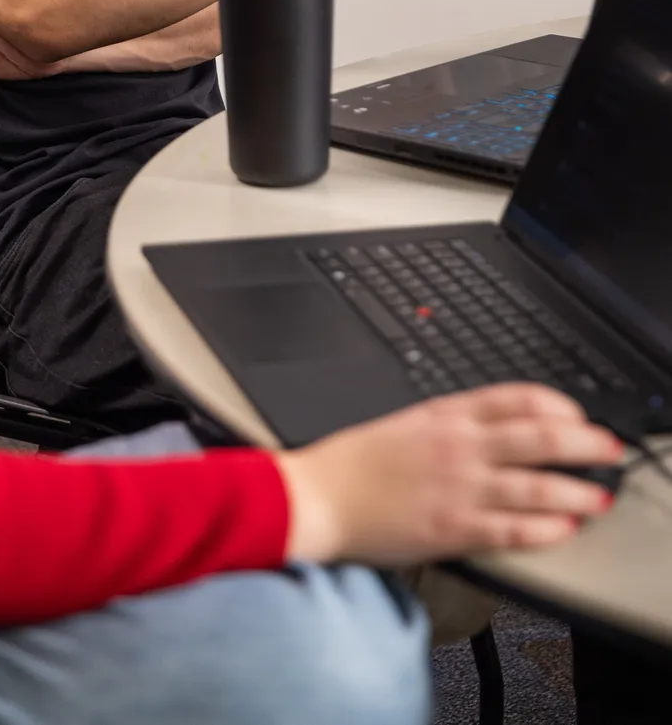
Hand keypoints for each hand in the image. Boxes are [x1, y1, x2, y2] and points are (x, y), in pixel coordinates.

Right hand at [275, 385, 622, 565]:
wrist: (320, 495)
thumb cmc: (355, 462)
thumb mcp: (408, 423)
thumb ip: (452, 423)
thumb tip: (496, 428)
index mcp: (446, 414)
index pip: (517, 397)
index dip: (558, 404)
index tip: (577, 414)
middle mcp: (459, 446)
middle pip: (539, 436)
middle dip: (584, 443)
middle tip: (609, 449)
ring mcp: (459, 488)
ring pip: (535, 486)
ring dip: (576, 491)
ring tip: (600, 497)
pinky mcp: (453, 529)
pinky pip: (512, 530)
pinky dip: (545, 529)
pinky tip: (564, 529)